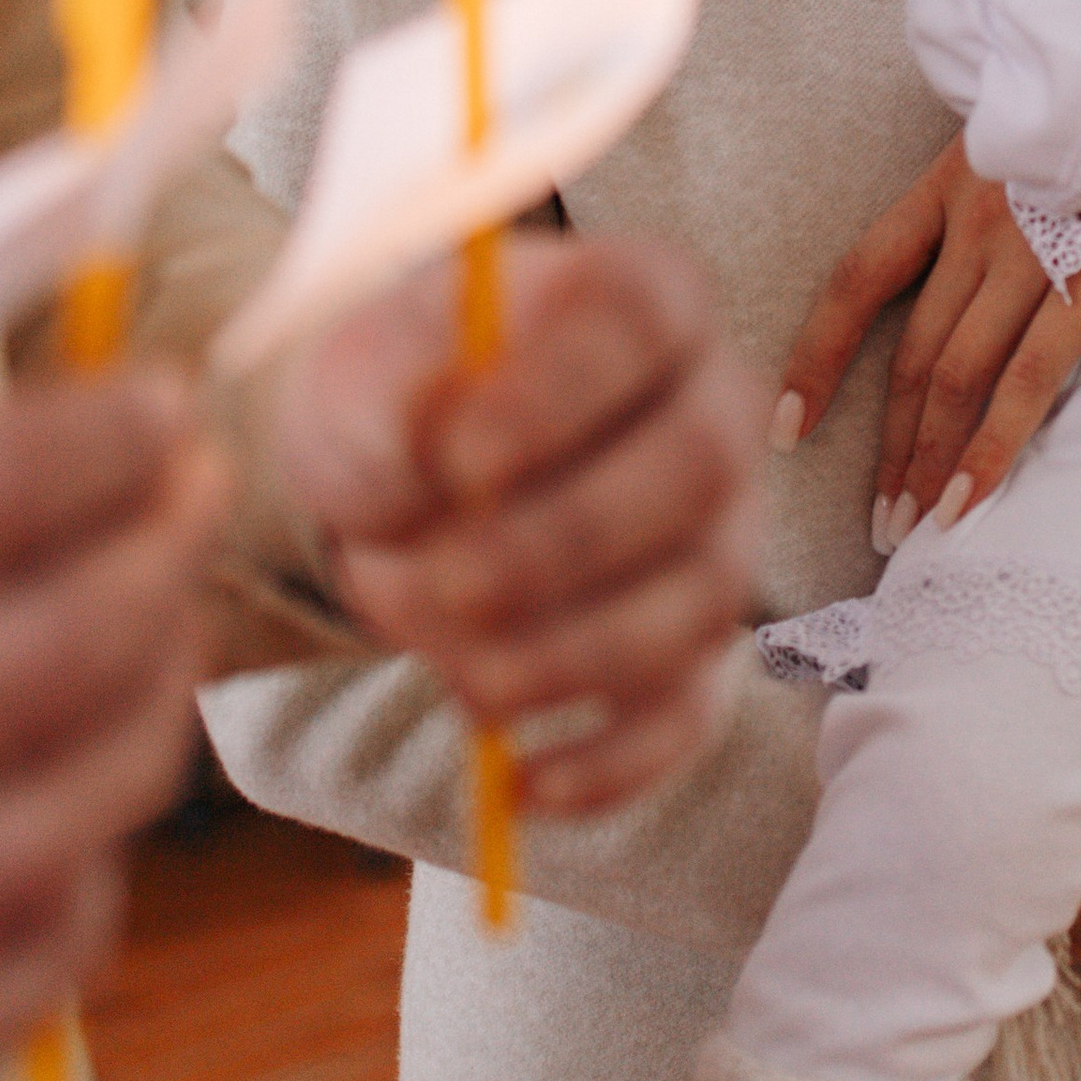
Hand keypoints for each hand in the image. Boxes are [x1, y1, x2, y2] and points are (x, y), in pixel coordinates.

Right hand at [0, 371, 226, 1080]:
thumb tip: (74, 202)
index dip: (81, 446)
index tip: (166, 407)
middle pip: (34, 659)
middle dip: (155, 565)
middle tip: (198, 500)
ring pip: (51, 826)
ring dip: (149, 720)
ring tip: (168, 638)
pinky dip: (69, 917)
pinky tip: (77, 830)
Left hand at [275, 233, 765, 817]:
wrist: (403, 479)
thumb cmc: (399, 398)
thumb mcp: (360, 368)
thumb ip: (379, 398)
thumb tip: (424, 477)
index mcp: (641, 299)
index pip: (645, 316)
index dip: (562, 392)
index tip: (457, 457)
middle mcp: (714, 409)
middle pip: (697, 467)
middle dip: (566, 543)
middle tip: (446, 583)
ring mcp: (720, 536)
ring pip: (700, 601)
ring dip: (568, 655)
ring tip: (453, 670)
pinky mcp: (696, 648)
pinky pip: (688, 715)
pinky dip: (612, 763)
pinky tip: (523, 782)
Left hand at [777, 134, 1080, 550]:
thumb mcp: (1033, 135)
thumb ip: (997, 196)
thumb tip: (978, 272)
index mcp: (949, 181)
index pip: (859, 277)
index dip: (817, 356)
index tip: (788, 423)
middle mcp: (975, 218)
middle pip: (910, 350)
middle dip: (887, 446)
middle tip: (876, 523)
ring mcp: (1030, 247)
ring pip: (955, 374)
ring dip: (927, 462)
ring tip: (915, 529)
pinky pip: (1028, 376)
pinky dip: (992, 445)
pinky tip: (970, 498)